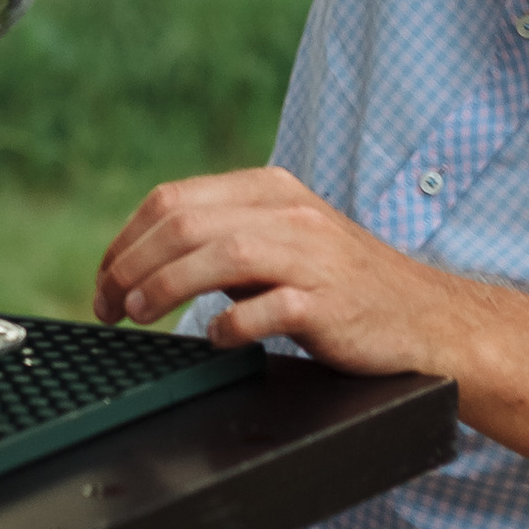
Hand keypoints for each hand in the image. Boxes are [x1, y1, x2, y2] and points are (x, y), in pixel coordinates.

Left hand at [95, 166, 480, 379]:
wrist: (424, 317)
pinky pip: (264, 309)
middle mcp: (288, 212)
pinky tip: (215, 339)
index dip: (124, 241)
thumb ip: (223, 239)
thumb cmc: (342, 286)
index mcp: (269, 189)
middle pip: (182, 223)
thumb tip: (145, 260)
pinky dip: (228, 325)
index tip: (104, 280)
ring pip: (216, 254)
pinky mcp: (327, 302)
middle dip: (129, 266)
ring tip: (138, 315)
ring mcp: (310, 255)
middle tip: (107, 305)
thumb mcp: (282, 241)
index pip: (172, 199)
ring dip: (162, 287)